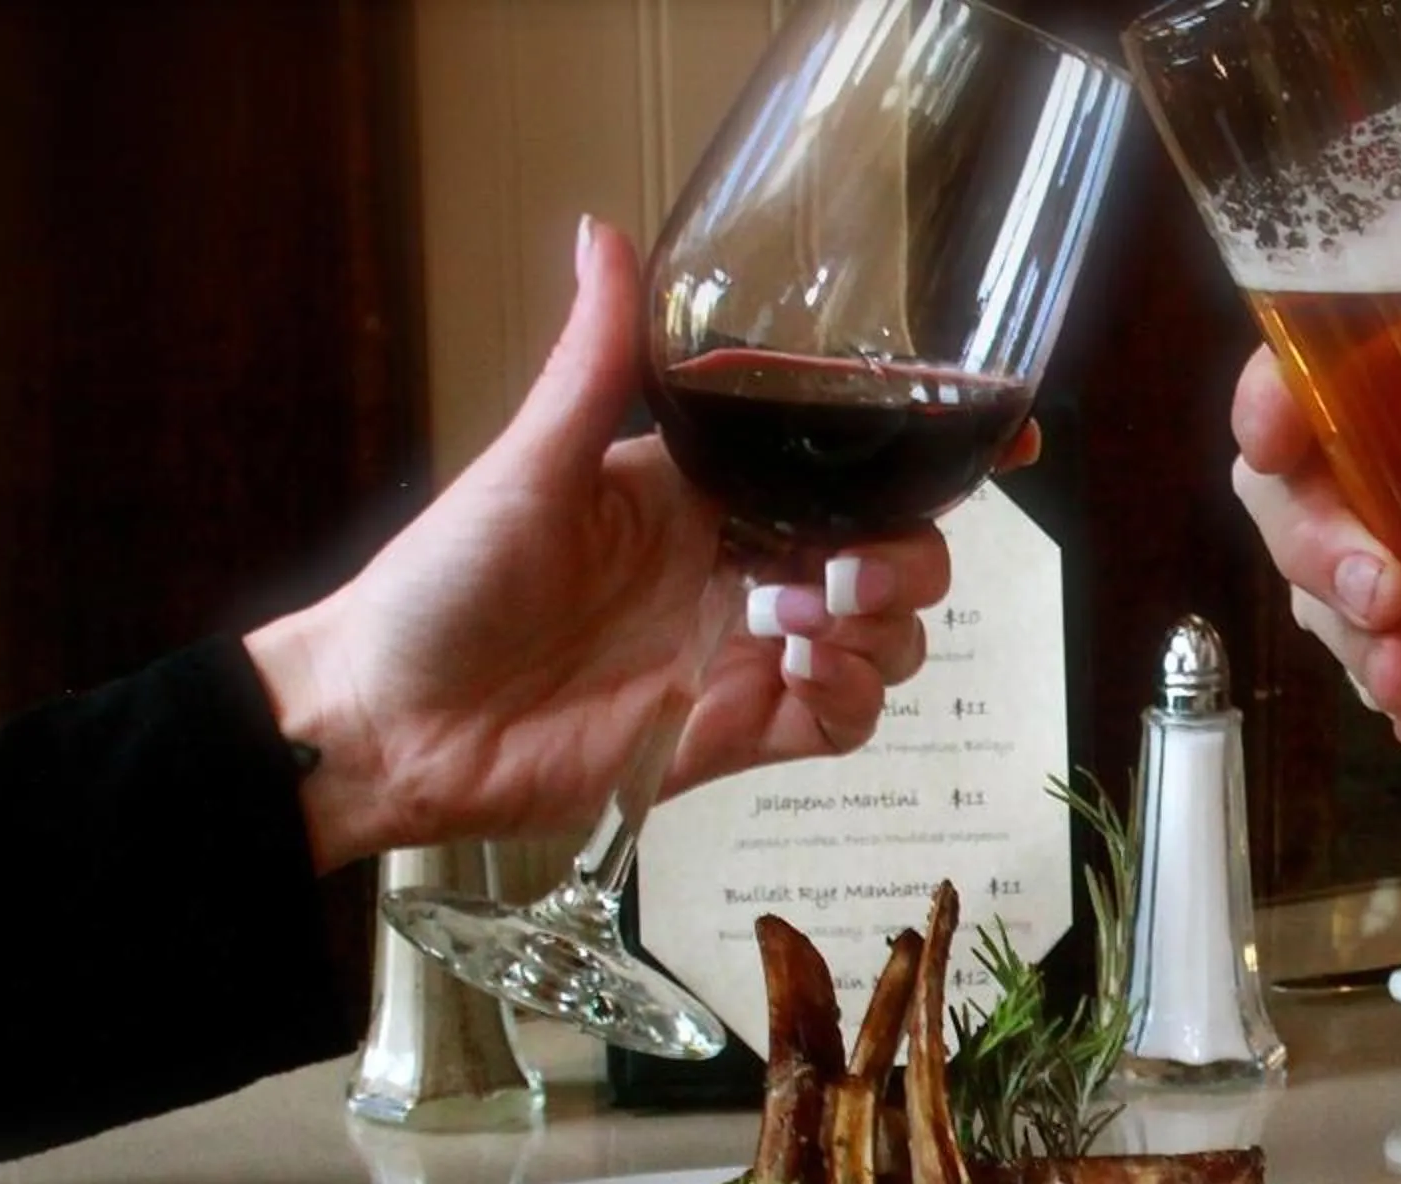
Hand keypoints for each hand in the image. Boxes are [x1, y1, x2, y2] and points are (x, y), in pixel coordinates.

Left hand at [248, 215, 1002, 872]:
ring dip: (881, 627)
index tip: (1007, 442)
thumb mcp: (528, 463)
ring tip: (804, 621)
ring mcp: (745, 653)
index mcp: (704, 491)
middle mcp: (740, 567)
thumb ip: (595, 363)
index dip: (933, 457)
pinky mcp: (737, 733)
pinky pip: (844, 720)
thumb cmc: (440, 584)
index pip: (845, 463)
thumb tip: (605, 234)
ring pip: (889, 639)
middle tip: (846, 571)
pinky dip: (851, 699)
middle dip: (910, 556)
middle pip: (897, 553)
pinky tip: (802, 677)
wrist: (393, 722)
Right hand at [1229, 314, 1400, 754]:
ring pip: (1323, 606)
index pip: (1308, 380)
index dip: (1270, 400)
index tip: (1273, 436)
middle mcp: (1382, 483)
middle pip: (1292, 507)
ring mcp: (1394, 576)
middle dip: (1317, 551)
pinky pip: (1382, 683)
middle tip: (1384, 593)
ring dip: (1357, 645)